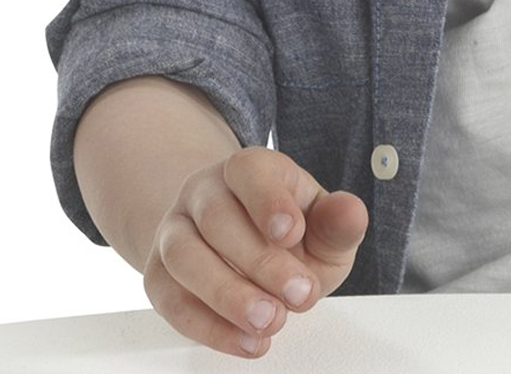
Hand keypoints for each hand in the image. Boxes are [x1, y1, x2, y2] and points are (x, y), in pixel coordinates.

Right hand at [143, 146, 367, 358]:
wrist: (244, 252)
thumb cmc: (291, 235)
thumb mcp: (323, 226)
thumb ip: (337, 222)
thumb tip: (351, 212)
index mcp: (249, 168)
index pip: (249, 171)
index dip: (268, 201)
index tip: (293, 233)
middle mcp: (205, 192)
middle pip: (217, 218)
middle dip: (260, 262)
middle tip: (299, 295)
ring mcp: (175, 231)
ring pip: (184, 256)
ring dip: (227, 295)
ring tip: (270, 322)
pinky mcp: (159, 276)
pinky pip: (172, 300)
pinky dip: (209, 327)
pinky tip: (247, 341)